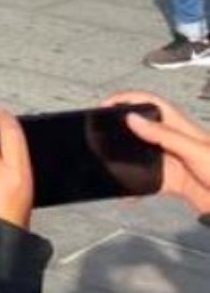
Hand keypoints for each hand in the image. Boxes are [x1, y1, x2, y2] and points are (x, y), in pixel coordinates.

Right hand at [108, 91, 209, 214]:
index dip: (127, 98)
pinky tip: (129, 194)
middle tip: (100, 130)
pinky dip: (135, 186)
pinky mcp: (174, 180)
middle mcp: (174, 141)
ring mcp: (173, 160)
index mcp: (179, 127)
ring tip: (108, 160)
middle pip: (142, 125)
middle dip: (120, 126)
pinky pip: (147, 180)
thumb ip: (163, 134)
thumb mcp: (193, 150)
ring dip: (125, 157)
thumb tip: (133, 119)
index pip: (150, 102)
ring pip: (141, 152)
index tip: (106, 105)